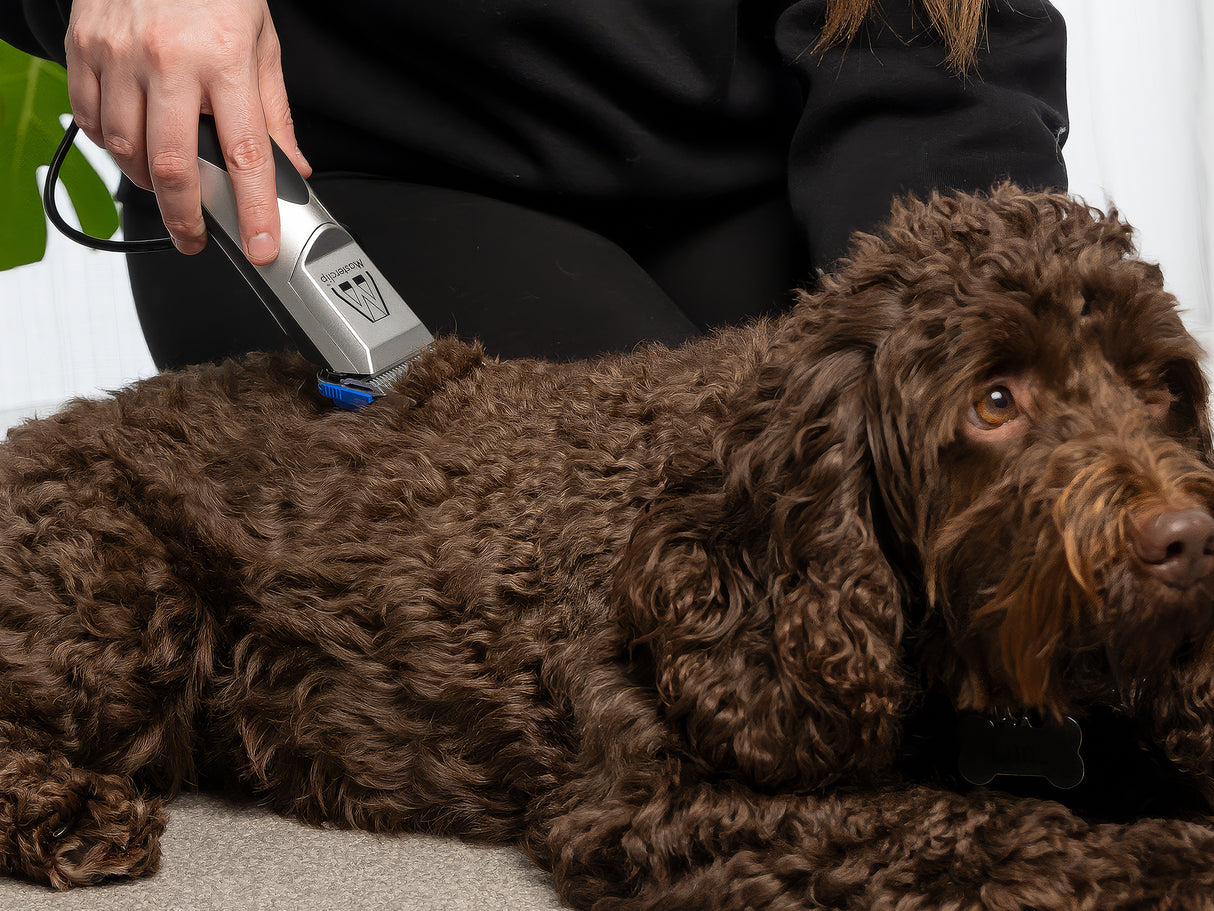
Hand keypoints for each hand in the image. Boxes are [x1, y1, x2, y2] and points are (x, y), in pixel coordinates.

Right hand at [65, 0, 311, 262]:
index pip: (246, 156)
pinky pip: (91, 120)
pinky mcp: (84, 48)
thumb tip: (294, 170)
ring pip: (127, 150)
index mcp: (225, 61)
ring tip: (169, 184)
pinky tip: (133, 144)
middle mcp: (169, 60)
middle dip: (186, 218)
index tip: (261, 246)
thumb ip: (276, 115)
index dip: (255, 210)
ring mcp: (120, 55)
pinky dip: (112, 146)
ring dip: (149, 182)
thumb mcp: (261, 46)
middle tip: (196, 238)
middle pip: (173, 167)